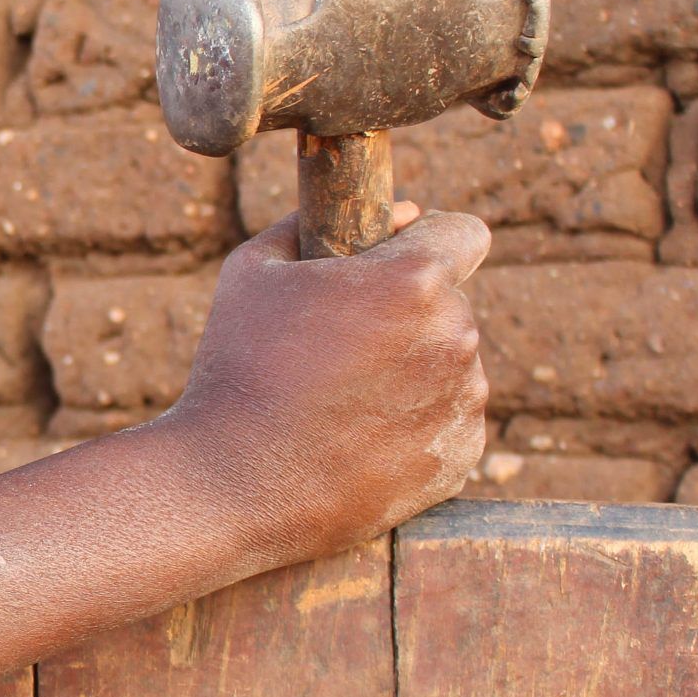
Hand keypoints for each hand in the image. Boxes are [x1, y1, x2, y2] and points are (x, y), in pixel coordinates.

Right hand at [165, 202, 489, 567]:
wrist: (233, 484)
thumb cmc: (237, 369)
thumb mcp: (252, 272)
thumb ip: (317, 226)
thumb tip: (394, 212)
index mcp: (413, 279)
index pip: (465, 233)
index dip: (431, 239)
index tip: (402, 259)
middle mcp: (455, 335)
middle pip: (447, 305)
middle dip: (405, 316)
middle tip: (338, 347)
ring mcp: (464, 401)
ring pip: (449, 365)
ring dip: (411, 372)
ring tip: (339, 401)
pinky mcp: (461, 456)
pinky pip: (448, 422)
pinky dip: (413, 426)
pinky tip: (355, 438)